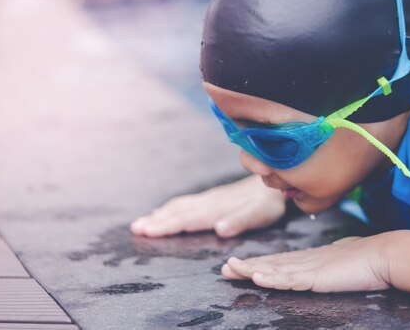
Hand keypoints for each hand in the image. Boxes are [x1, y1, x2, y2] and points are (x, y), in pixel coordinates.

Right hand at [130, 175, 285, 237]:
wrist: (274, 176)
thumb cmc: (267, 202)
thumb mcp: (259, 214)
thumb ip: (240, 220)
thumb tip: (219, 229)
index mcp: (216, 209)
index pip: (186, 219)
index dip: (166, 226)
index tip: (146, 232)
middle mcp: (209, 202)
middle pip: (178, 212)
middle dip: (156, 221)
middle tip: (135, 229)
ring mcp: (209, 198)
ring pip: (179, 206)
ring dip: (160, 215)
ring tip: (141, 223)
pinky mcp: (213, 197)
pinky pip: (186, 203)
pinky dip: (170, 209)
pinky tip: (164, 212)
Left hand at [222, 235, 390, 292]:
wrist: (384, 254)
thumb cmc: (365, 259)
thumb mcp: (338, 263)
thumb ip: (326, 266)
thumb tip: (322, 269)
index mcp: (310, 259)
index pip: (278, 262)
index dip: (257, 264)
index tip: (238, 265)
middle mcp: (306, 261)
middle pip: (271, 263)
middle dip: (247, 266)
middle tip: (225, 268)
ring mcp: (311, 268)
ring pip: (275, 269)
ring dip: (252, 270)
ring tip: (232, 270)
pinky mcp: (318, 276)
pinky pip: (291, 279)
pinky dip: (273, 278)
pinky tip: (259, 278)